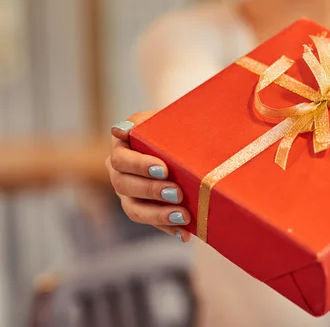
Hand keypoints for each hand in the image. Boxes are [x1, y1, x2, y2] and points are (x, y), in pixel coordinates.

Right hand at [105, 111, 192, 241]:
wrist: (186, 139)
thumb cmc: (176, 125)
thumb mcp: (166, 119)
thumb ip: (148, 122)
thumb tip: (120, 129)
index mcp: (122, 146)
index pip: (121, 160)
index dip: (140, 166)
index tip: (164, 169)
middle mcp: (119, 171)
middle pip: (124, 186)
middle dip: (152, 191)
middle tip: (177, 193)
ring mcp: (129, 193)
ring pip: (134, 209)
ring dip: (159, 215)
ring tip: (183, 217)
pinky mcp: (144, 210)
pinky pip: (152, 223)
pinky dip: (169, 228)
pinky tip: (185, 234)